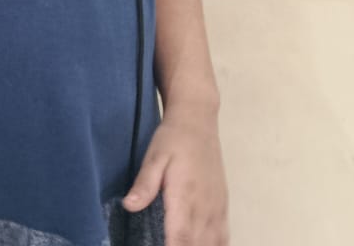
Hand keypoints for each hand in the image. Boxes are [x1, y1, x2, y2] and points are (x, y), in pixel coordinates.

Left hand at [122, 105, 228, 244]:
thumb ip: (145, 183)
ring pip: (212, 243)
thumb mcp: (154, 157)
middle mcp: (204, 207)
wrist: (198, 121)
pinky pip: (224, 235)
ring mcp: (217, 208)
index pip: (180, 238)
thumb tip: (130, 205)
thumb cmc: (172, 139)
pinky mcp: (222, 205)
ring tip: (181, 245)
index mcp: (185, 197)